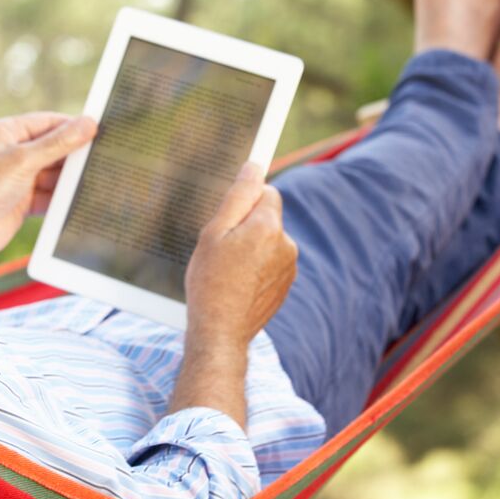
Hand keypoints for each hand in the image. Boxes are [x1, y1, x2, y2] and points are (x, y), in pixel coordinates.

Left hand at [0, 112, 96, 260]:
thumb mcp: (23, 160)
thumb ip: (57, 143)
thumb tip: (88, 123)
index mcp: (5, 133)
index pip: (46, 122)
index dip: (71, 125)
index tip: (99, 128)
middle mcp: (10, 153)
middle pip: (51, 148)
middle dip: (73, 154)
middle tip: (104, 156)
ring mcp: (16, 179)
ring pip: (52, 174)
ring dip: (69, 179)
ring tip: (97, 179)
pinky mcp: (21, 202)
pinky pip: (48, 196)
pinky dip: (61, 198)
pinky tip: (80, 200)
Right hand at [183, 162, 297, 350]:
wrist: (220, 331)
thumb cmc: (210, 281)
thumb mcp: (213, 233)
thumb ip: (237, 197)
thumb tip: (254, 167)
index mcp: (269, 227)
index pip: (267, 191)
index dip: (245, 199)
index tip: (229, 213)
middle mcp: (286, 244)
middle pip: (267, 217)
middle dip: (246, 225)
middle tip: (220, 247)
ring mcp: (289, 268)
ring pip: (268, 241)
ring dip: (251, 247)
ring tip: (226, 269)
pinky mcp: (285, 286)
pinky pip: (271, 263)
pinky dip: (256, 268)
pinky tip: (236, 283)